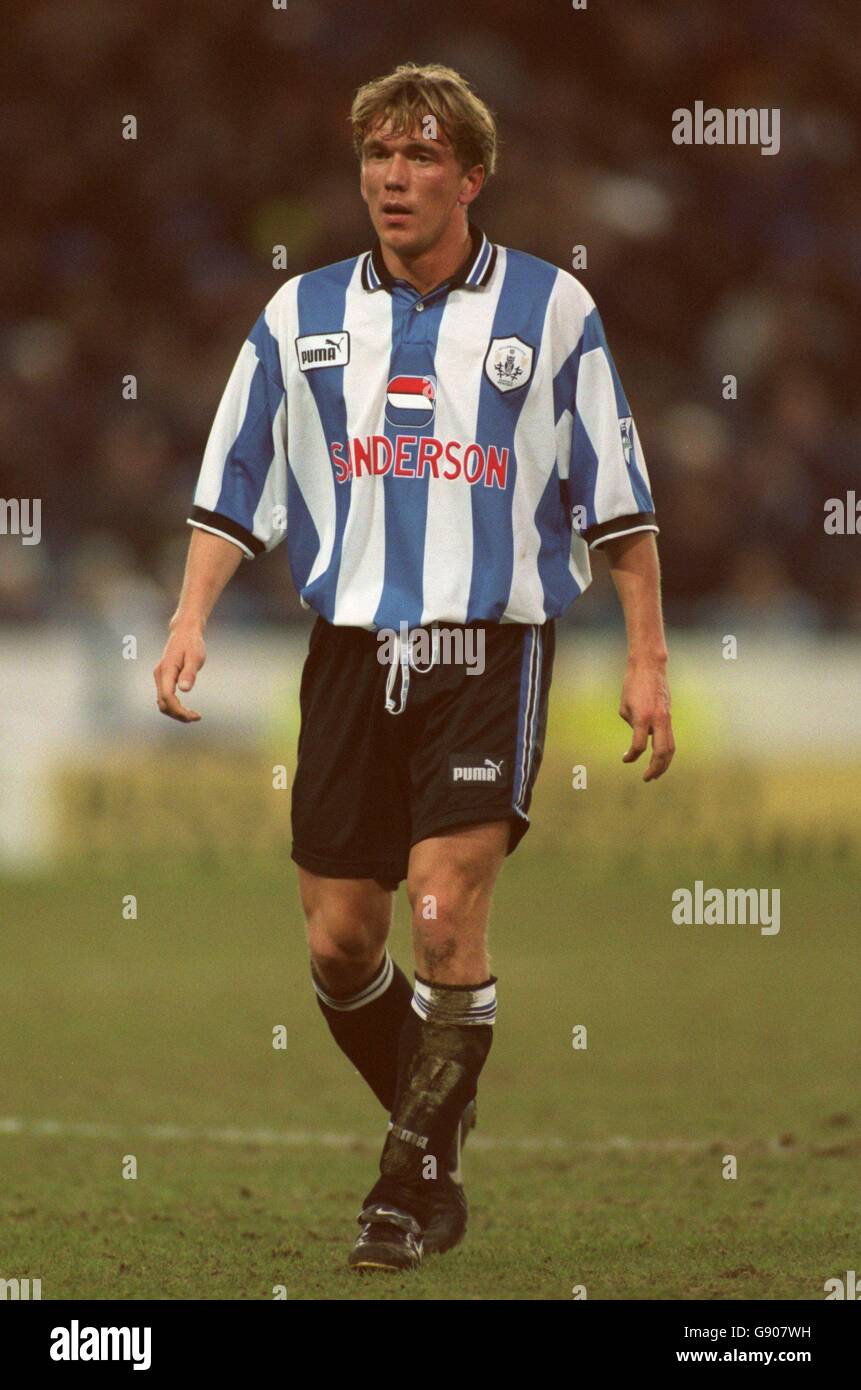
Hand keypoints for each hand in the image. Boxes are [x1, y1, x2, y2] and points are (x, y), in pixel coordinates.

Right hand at [154, 624, 205, 721]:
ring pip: (162, 703)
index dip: (179, 710)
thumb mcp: (195, 657)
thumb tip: (184, 690)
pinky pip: (165, 698)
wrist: (184, 632)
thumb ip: (189, 673)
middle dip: (178, 714)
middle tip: (196, 717)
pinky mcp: (163, 678)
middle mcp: (160, 675)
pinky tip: (186, 709)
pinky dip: (174, 707)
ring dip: (176, 713)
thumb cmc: (192, 644)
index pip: (168, 697)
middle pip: (163, 703)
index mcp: (167, 670)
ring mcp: (160, 677)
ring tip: (193, 716)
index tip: (195, 716)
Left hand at [619, 659, 674, 780]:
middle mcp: (658, 720)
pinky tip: (659, 758)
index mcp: (642, 717)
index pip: (639, 746)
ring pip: (671, 747)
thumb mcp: (624, 706)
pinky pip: (670, 738)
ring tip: (656, 774)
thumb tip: (640, 735)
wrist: (650, 667)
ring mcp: (666, 718)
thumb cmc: (633, 685)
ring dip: (664, 763)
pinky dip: (665, 751)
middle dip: (655, 768)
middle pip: (662, 752)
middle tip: (646, 778)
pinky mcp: (669, 716)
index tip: (625, 759)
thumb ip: (632, 724)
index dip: (631, 756)